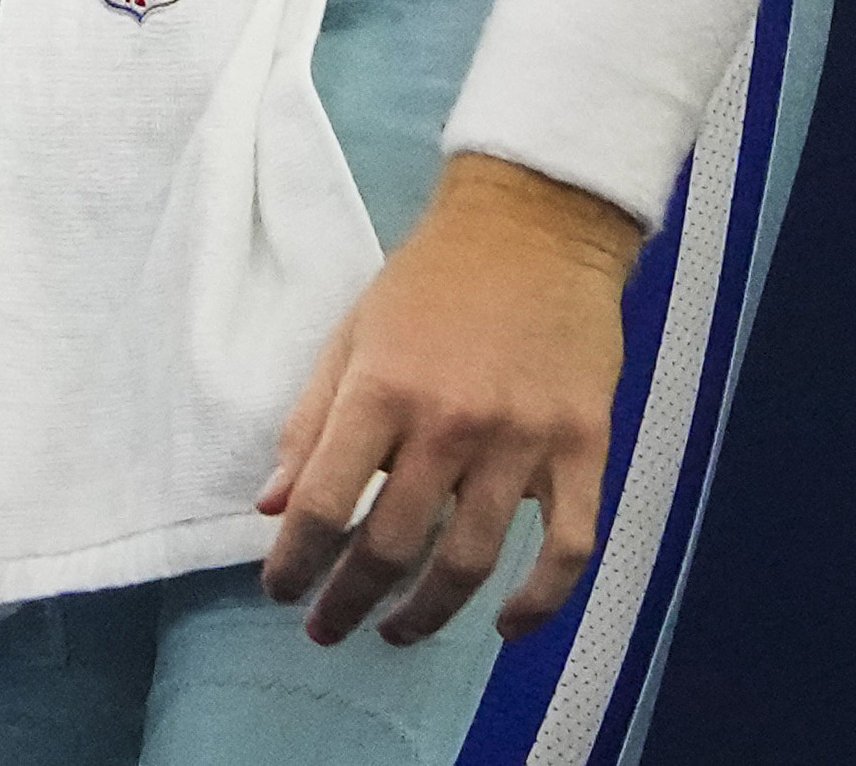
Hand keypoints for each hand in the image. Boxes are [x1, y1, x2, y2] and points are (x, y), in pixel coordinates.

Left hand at [260, 155, 641, 648]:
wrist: (535, 224)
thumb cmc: (433, 278)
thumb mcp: (354, 332)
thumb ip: (312, 420)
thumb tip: (273, 508)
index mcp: (383, 386)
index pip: (326, 503)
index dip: (297, 563)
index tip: (281, 593)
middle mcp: (449, 422)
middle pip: (393, 547)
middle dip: (351, 601)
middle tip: (329, 630)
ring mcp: (522, 440)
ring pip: (471, 563)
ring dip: (428, 616)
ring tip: (398, 632)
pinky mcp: (583, 448)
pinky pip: (567, 550)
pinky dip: (539, 603)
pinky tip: (507, 625)